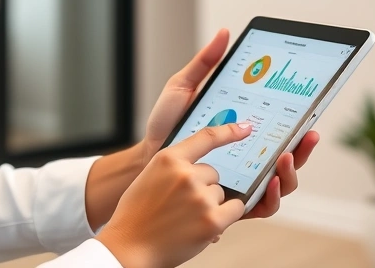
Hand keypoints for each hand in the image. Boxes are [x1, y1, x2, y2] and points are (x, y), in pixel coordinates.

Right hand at [96, 122, 252, 267]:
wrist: (129, 246)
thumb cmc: (136, 214)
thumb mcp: (149, 177)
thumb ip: (174, 167)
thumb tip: (202, 168)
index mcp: (167, 158)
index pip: (205, 137)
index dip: (228, 131)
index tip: (246, 128)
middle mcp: (185, 174)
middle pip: (213, 173)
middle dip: (203, 187)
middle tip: (181, 205)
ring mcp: (200, 197)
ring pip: (220, 193)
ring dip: (210, 204)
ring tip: (185, 219)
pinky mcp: (212, 220)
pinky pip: (235, 210)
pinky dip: (225, 216)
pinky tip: (203, 226)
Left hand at [138, 29, 321, 221]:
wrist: (145, 155)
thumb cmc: (166, 123)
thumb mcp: (183, 87)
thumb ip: (205, 63)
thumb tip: (225, 33)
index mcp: (244, 131)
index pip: (282, 130)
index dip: (301, 124)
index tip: (311, 113)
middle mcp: (250, 157)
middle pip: (290, 157)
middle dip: (305, 147)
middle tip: (308, 133)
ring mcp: (244, 181)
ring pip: (283, 184)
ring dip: (291, 171)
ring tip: (284, 156)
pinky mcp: (233, 203)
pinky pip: (262, 207)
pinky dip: (271, 197)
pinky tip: (268, 182)